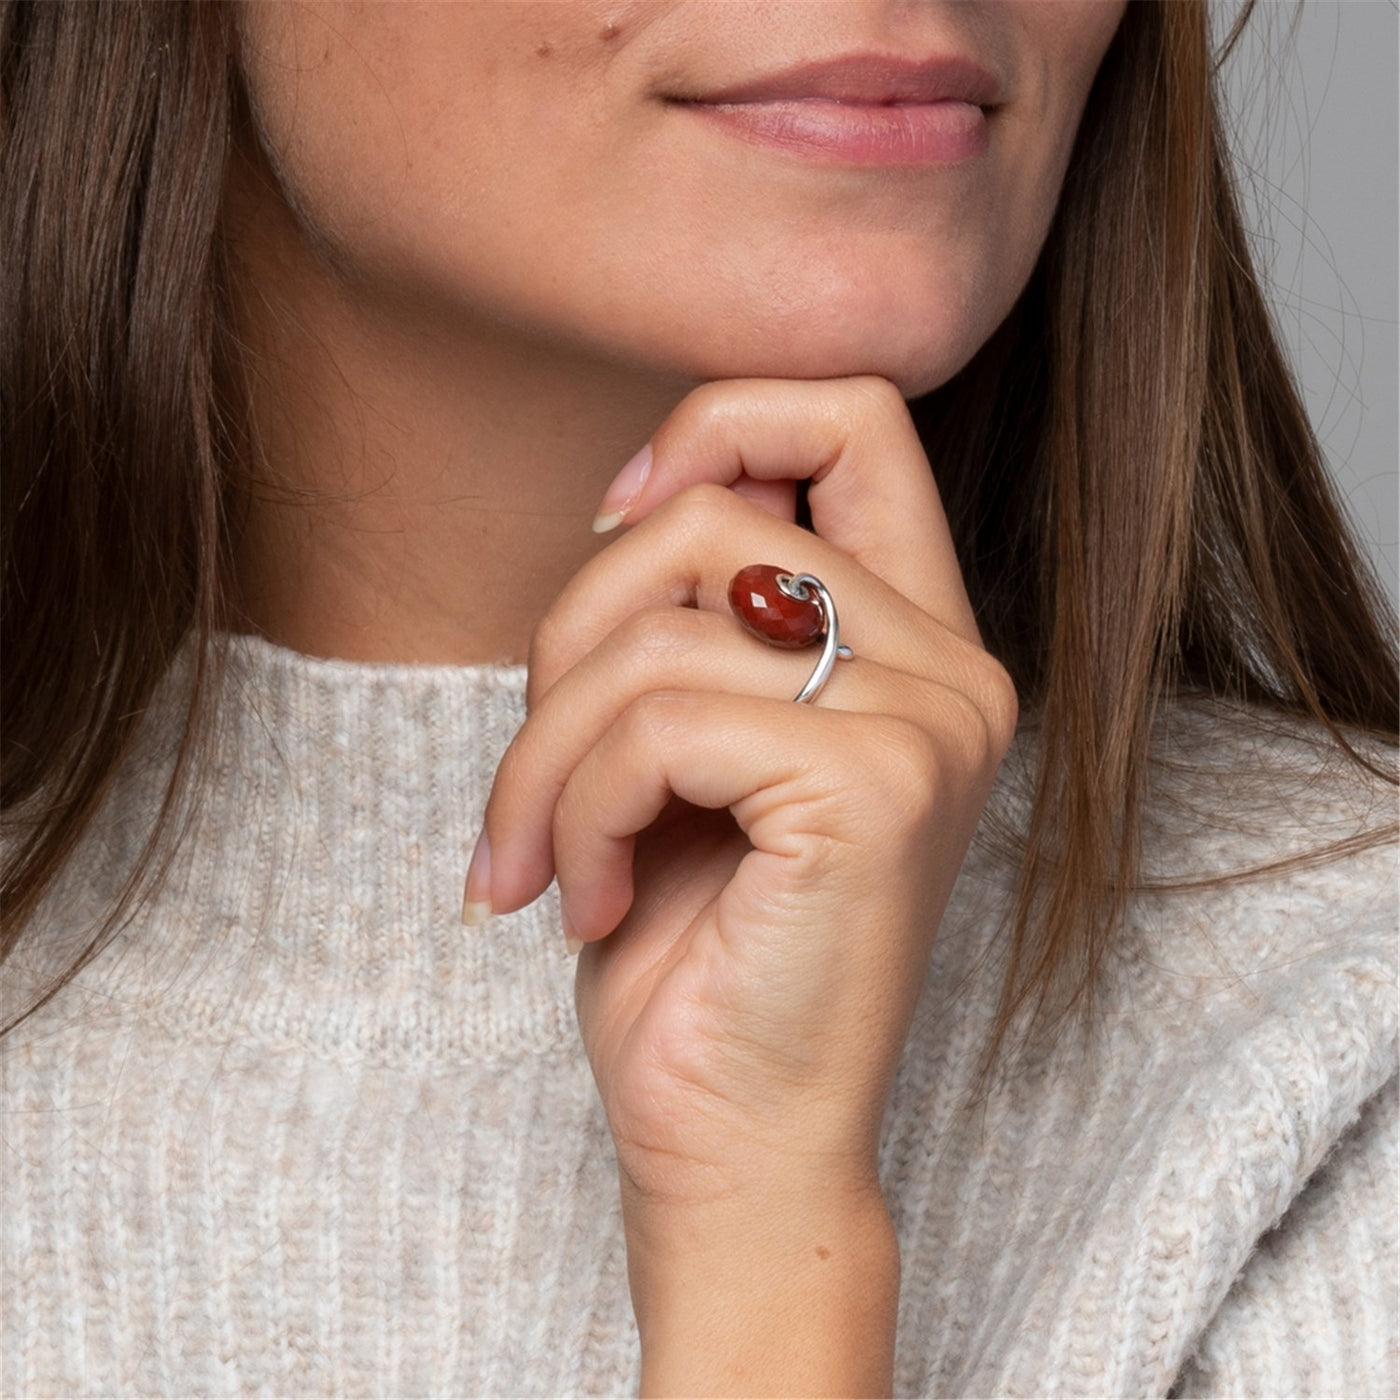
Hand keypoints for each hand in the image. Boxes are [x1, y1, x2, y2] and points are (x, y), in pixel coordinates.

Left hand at [471, 377, 1016, 1391]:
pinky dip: (572, 808)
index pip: (855, 418)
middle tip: (541, 768)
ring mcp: (928, 723)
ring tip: (539, 857)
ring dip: (546, 750)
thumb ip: (699, 619)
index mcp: (918, 648)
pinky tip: (579, 901)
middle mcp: (951, 671)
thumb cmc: (697, 953)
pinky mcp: (872, 788)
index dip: (720, 423)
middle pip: (714, 512)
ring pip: (659, 628)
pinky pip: (656, 724)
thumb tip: (640, 495)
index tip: (615, 519)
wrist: (736, 1144)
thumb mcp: (685, 751)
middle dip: (573, 627)